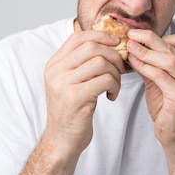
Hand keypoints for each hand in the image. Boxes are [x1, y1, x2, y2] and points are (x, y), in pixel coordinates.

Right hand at [43, 30, 124, 156]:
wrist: (62, 139)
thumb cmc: (72, 109)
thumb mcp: (71, 81)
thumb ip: (81, 62)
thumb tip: (107, 40)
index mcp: (54, 64)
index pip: (78, 37)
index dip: (100, 35)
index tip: (116, 42)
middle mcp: (55, 71)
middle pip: (92, 47)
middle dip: (113, 56)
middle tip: (120, 69)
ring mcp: (63, 84)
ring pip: (101, 62)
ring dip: (116, 73)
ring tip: (114, 86)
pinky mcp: (75, 97)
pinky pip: (105, 80)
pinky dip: (115, 86)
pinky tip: (111, 96)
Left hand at [126, 30, 174, 147]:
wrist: (173, 135)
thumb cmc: (167, 107)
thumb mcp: (160, 81)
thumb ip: (152, 64)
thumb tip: (134, 45)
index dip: (164, 36)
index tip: (142, 35)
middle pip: (174, 49)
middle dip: (150, 40)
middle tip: (131, 35)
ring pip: (169, 61)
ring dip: (146, 52)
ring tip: (130, 48)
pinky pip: (161, 76)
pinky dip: (145, 67)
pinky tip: (134, 64)